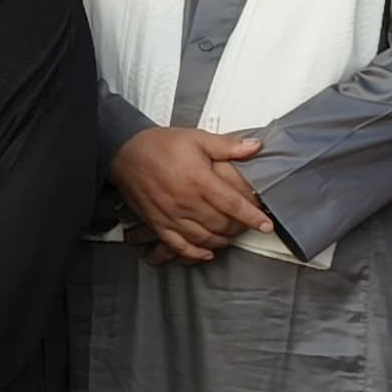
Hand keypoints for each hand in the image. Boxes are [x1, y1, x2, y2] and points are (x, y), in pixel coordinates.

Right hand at [108, 128, 268, 262]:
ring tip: (232, 236)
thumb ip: (227, 146)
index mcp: (198, 180)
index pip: (233, 204)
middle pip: (221, 224)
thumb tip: (256, 146)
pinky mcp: (158, 224)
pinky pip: (179, 246)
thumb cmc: (160, 145)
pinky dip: (195, 253)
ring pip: (204, 238)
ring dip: (222, 240)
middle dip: (240, 228)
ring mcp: (171, 216)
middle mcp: (186, 202)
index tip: (266, 224)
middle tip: (249, 225)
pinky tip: (207, 253)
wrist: (124, 153)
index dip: (252, 216)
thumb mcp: (196, 138)